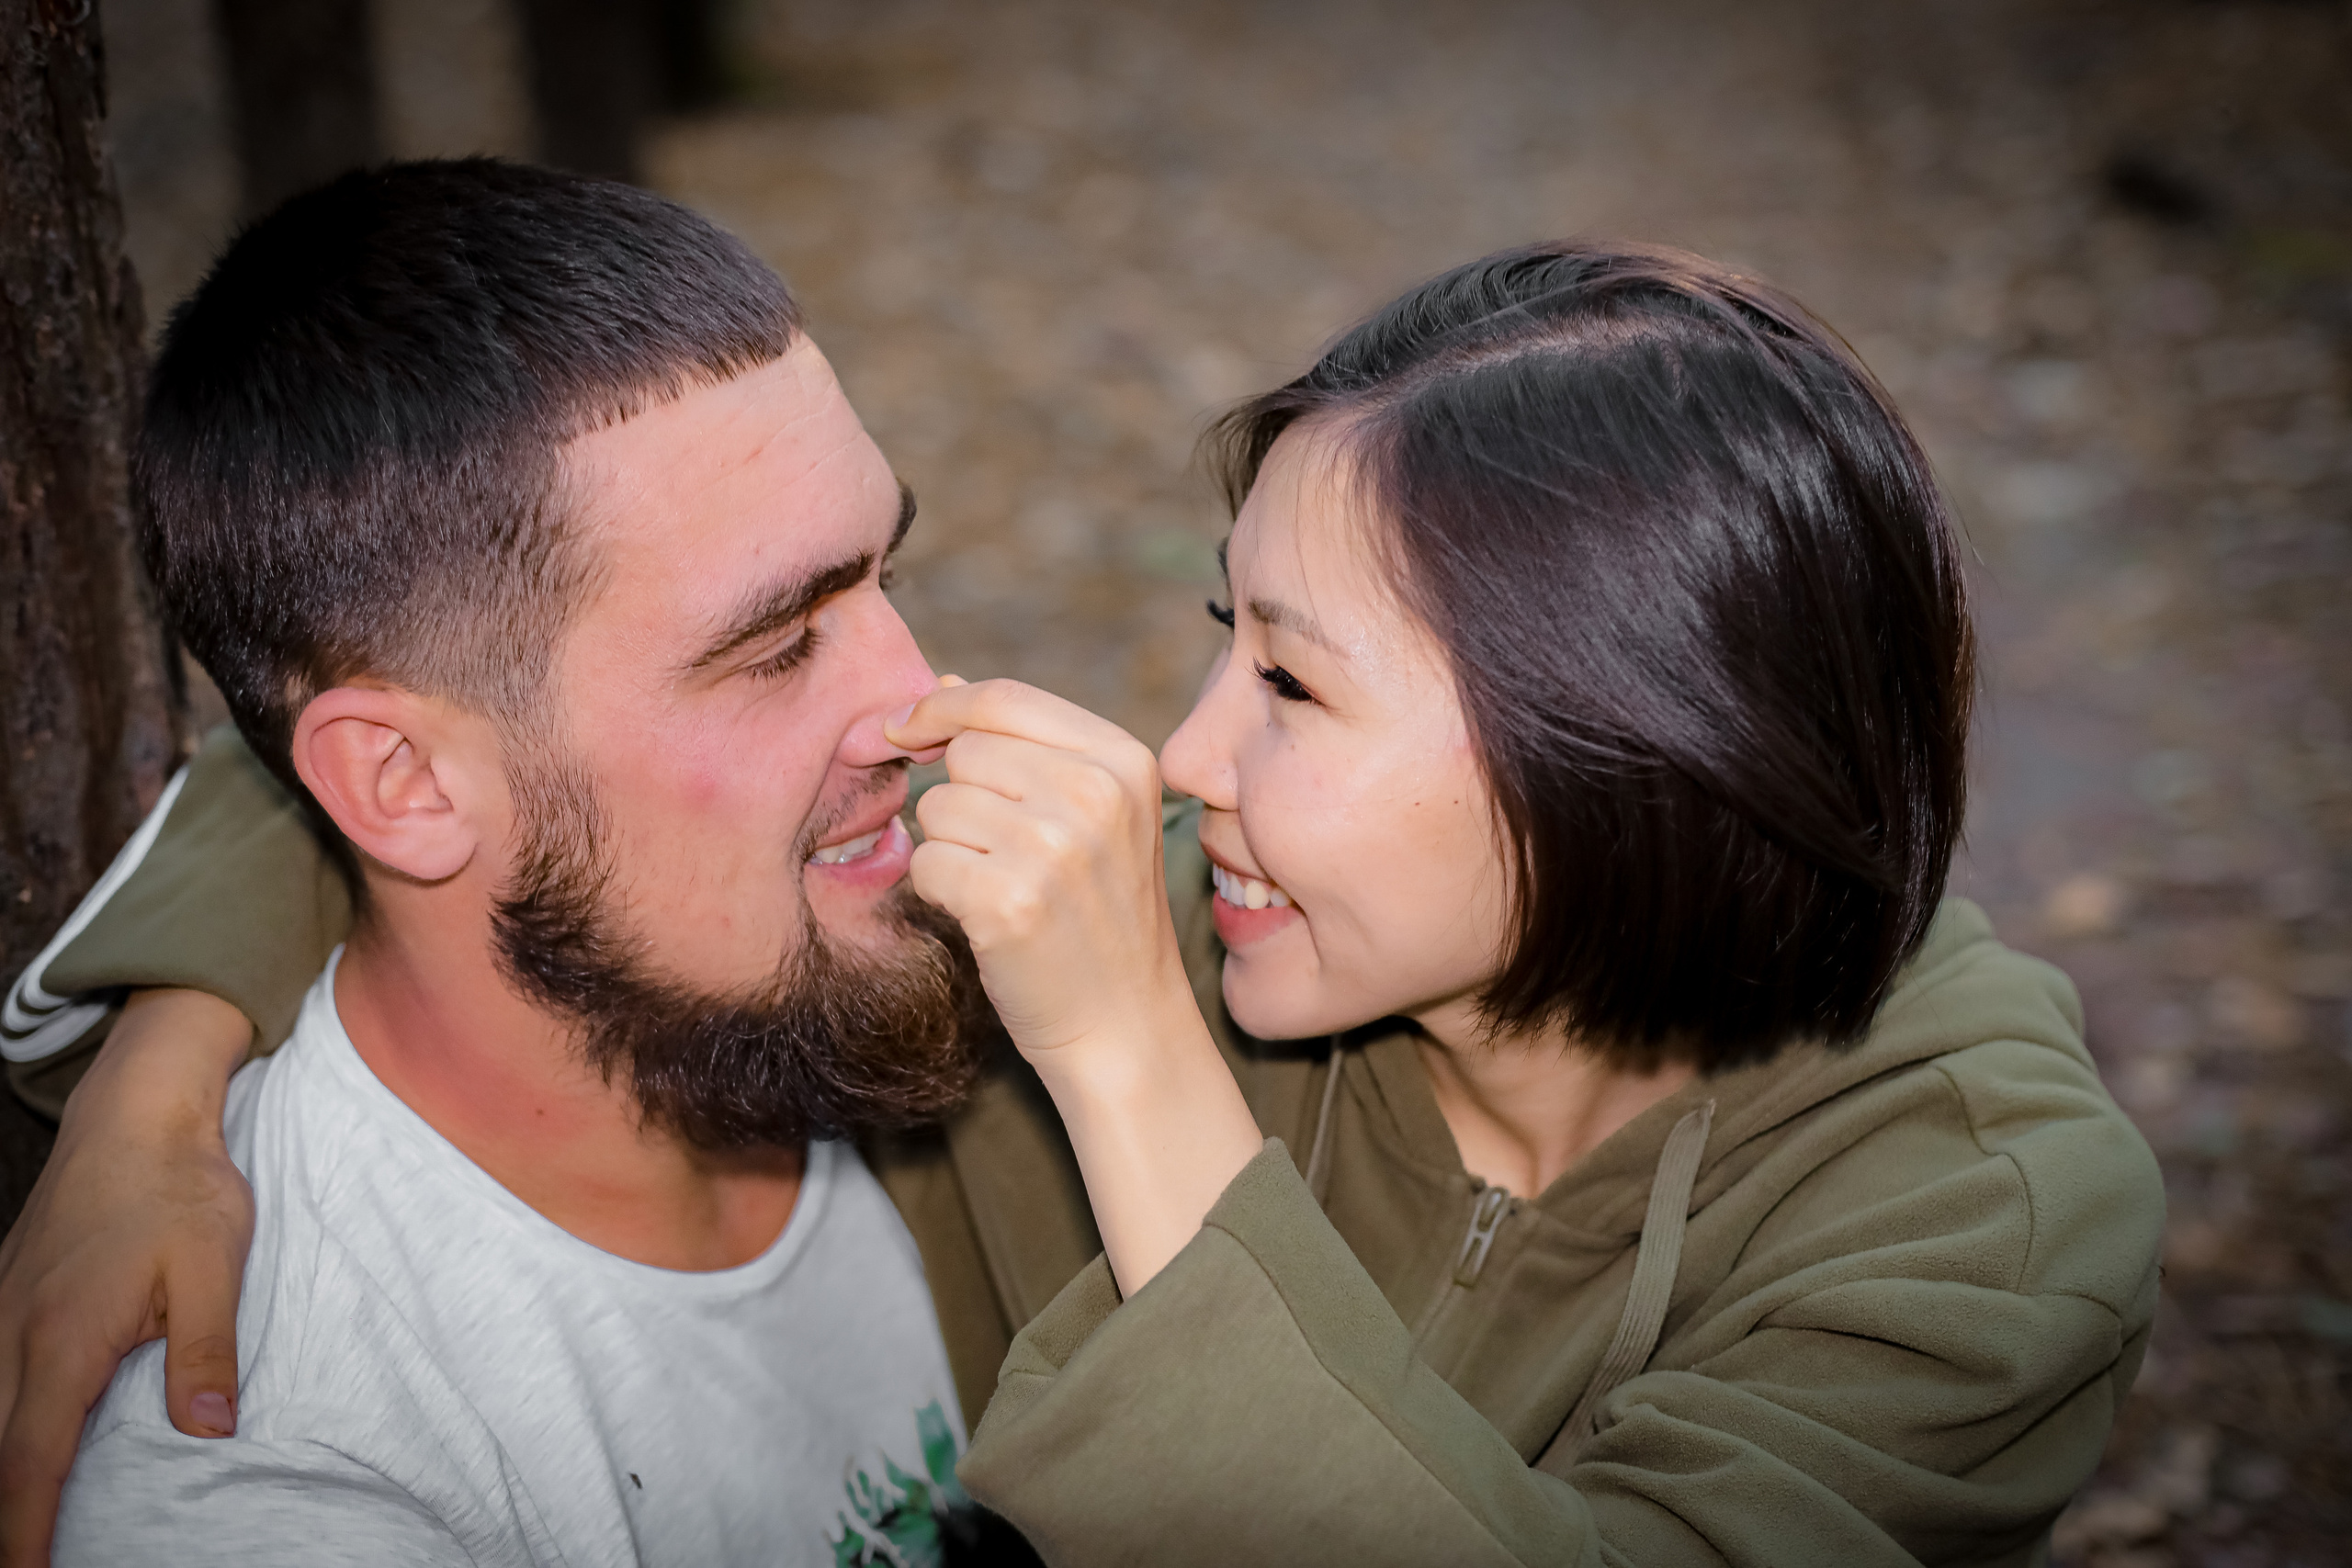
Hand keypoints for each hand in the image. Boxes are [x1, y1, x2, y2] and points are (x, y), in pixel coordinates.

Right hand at [0, 990, 253, 1566]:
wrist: (137, 1113)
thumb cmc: (180, 1187)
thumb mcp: (214, 1268)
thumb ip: (207, 1350)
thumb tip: (208, 1430)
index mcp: (65, 1339)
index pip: (32, 1461)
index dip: (26, 1531)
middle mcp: (16, 1332)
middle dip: (4, 1513)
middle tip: (26, 1563)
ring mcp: (4, 1311)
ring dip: (1, 1466)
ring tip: (24, 1520)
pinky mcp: (10, 1293)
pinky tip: (16, 1437)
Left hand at [888, 677, 1186, 1062]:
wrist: (1126, 1026)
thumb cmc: (1098, 918)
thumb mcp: (1093, 816)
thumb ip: (1024, 744)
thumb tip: (940, 682)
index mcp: (1124, 759)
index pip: (1003, 697)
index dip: (941, 705)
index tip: (905, 728)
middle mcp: (1095, 793)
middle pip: (966, 748)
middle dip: (961, 795)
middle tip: (1005, 852)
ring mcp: (1054, 847)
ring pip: (938, 805)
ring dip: (950, 848)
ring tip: (1004, 887)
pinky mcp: (1009, 902)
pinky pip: (927, 863)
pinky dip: (940, 893)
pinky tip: (987, 920)